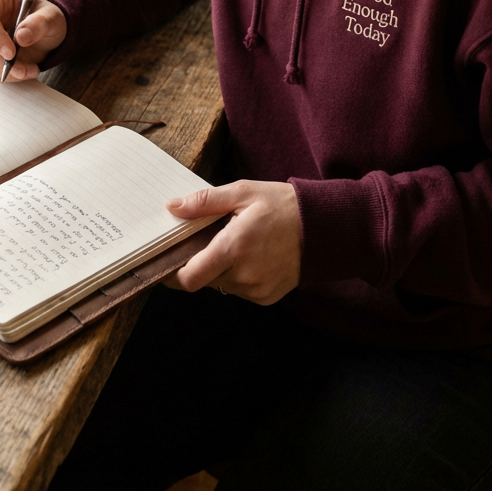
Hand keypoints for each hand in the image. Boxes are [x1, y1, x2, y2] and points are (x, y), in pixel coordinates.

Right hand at [0, 0, 66, 80]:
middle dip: (1, 60)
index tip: (11, 53)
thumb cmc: (46, 17)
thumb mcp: (51, 17)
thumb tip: (21, 37)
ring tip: (30, 70)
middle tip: (24, 70)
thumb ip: (38, 23)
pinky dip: (7, 75)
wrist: (46, 30)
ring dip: (6, 71)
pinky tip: (24, 71)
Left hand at [164, 180, 300, 304]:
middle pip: (204, 281)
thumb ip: (205, 201)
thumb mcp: (243, 192)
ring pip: (221, 286)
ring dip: (219, 270)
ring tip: (233, 245)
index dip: (173, 273)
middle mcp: (244, 274)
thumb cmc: (282, 205)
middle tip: (205, 243)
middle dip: (199, 265)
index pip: (190, 277)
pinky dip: (237, 277)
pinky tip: (250, 257)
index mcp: (234, 248)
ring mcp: (257, 289)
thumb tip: (173, 207)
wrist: (323, 227)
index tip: (168, 261)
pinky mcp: (268, 297)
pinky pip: (240, 291)